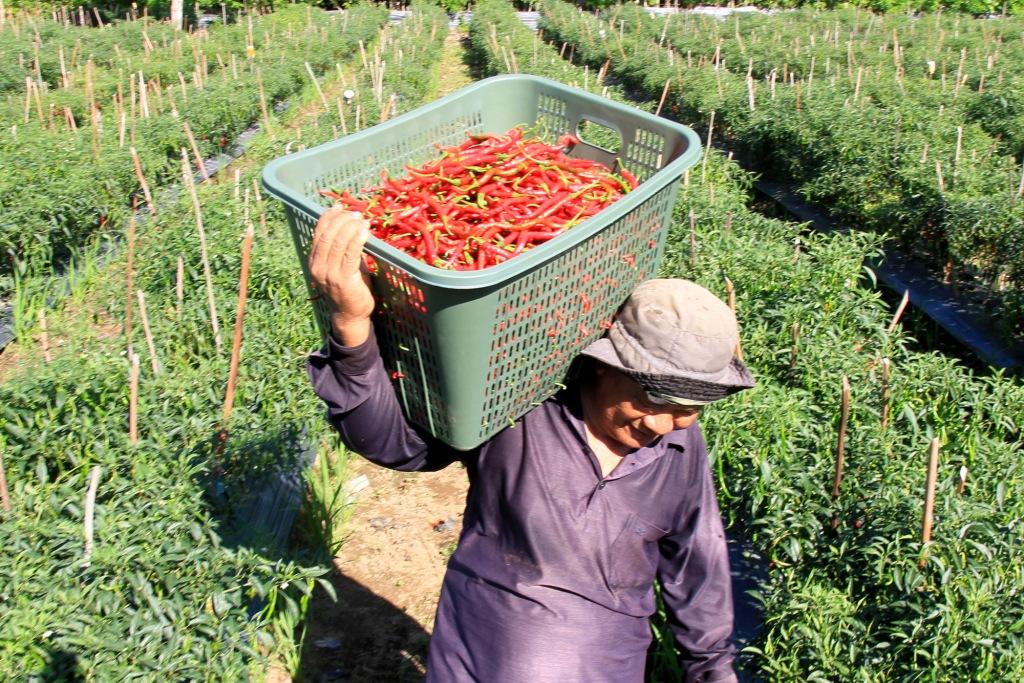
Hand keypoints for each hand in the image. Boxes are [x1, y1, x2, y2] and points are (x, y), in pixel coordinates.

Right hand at [308, 206, 374, 345]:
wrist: (350, 315)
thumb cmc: (348, 288)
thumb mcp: (339, 266)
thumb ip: (340, 248)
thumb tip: (350, 225)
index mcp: (313, 260)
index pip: (318, 232)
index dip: (328, 216)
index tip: (340, 207)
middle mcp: (317, 266)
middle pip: (328, 234)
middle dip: (342, 220)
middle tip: (356, 214)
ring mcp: (329, 274)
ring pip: (338, 242)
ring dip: (351, 227)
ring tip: (363, 221)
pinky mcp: (344, 279)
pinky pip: (350, 253)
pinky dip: (358, 239)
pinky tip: (365, 232)